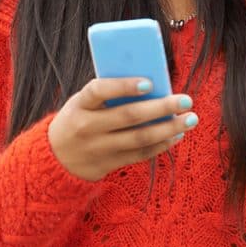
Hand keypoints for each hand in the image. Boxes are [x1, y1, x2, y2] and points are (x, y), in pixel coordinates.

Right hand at [48, 77, 197, 181]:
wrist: (55, 157)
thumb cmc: (77, 118)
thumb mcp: (81, 103)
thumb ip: (107, 95)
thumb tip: (150, 84)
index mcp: (80, 105)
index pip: (99, 91)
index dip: (123, 86)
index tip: (149, 82)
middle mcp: (88, 127)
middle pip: (129, 116)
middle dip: (161, 107)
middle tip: (186, 100)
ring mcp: (99, 148)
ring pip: (139, 138)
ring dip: (168, 128)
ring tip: (190, 119)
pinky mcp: (109, 163)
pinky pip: (140, 154)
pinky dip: (161, 144)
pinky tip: (176, 134)